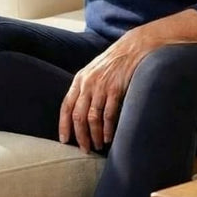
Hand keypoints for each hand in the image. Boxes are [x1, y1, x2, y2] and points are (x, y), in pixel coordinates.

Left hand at [58, 28, 156, 152]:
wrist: (132, 48)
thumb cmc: (113, 62)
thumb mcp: (93, 71)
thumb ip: (85, 88)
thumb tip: (78, 111)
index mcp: (80, 79)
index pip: (66, 106)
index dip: (64, 125)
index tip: (64, 140)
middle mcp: (88, 83)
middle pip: (78, 116)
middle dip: (80, 136)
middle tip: (85, 149)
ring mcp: (101, 86)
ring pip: (92, 118)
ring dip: (94, 135)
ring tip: (97, 145)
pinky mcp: (115, 89)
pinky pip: (108, 115)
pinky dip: (107, 129)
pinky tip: (108, 137)